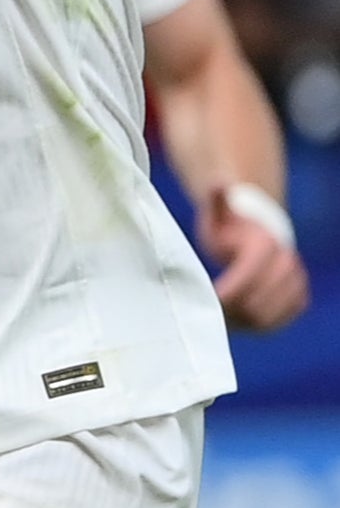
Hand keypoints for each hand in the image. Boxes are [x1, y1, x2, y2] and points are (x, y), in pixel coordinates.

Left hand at [201, 191, 310, 331]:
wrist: (258, 234)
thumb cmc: (229, 225)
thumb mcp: (218, 212)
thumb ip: (217, 199)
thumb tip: (219, 181)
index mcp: (264, 243)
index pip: (248, 275)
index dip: (228, 290)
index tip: (208, 299)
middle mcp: (286, 264)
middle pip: (259, 301)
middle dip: (233, 311)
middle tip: (209, 313)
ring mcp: (295, 282)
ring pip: (270, 316)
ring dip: (243, 322)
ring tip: (220, 319)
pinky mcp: (298, 299)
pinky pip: (281, 321)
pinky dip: (258, 326)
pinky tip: (238, 322)